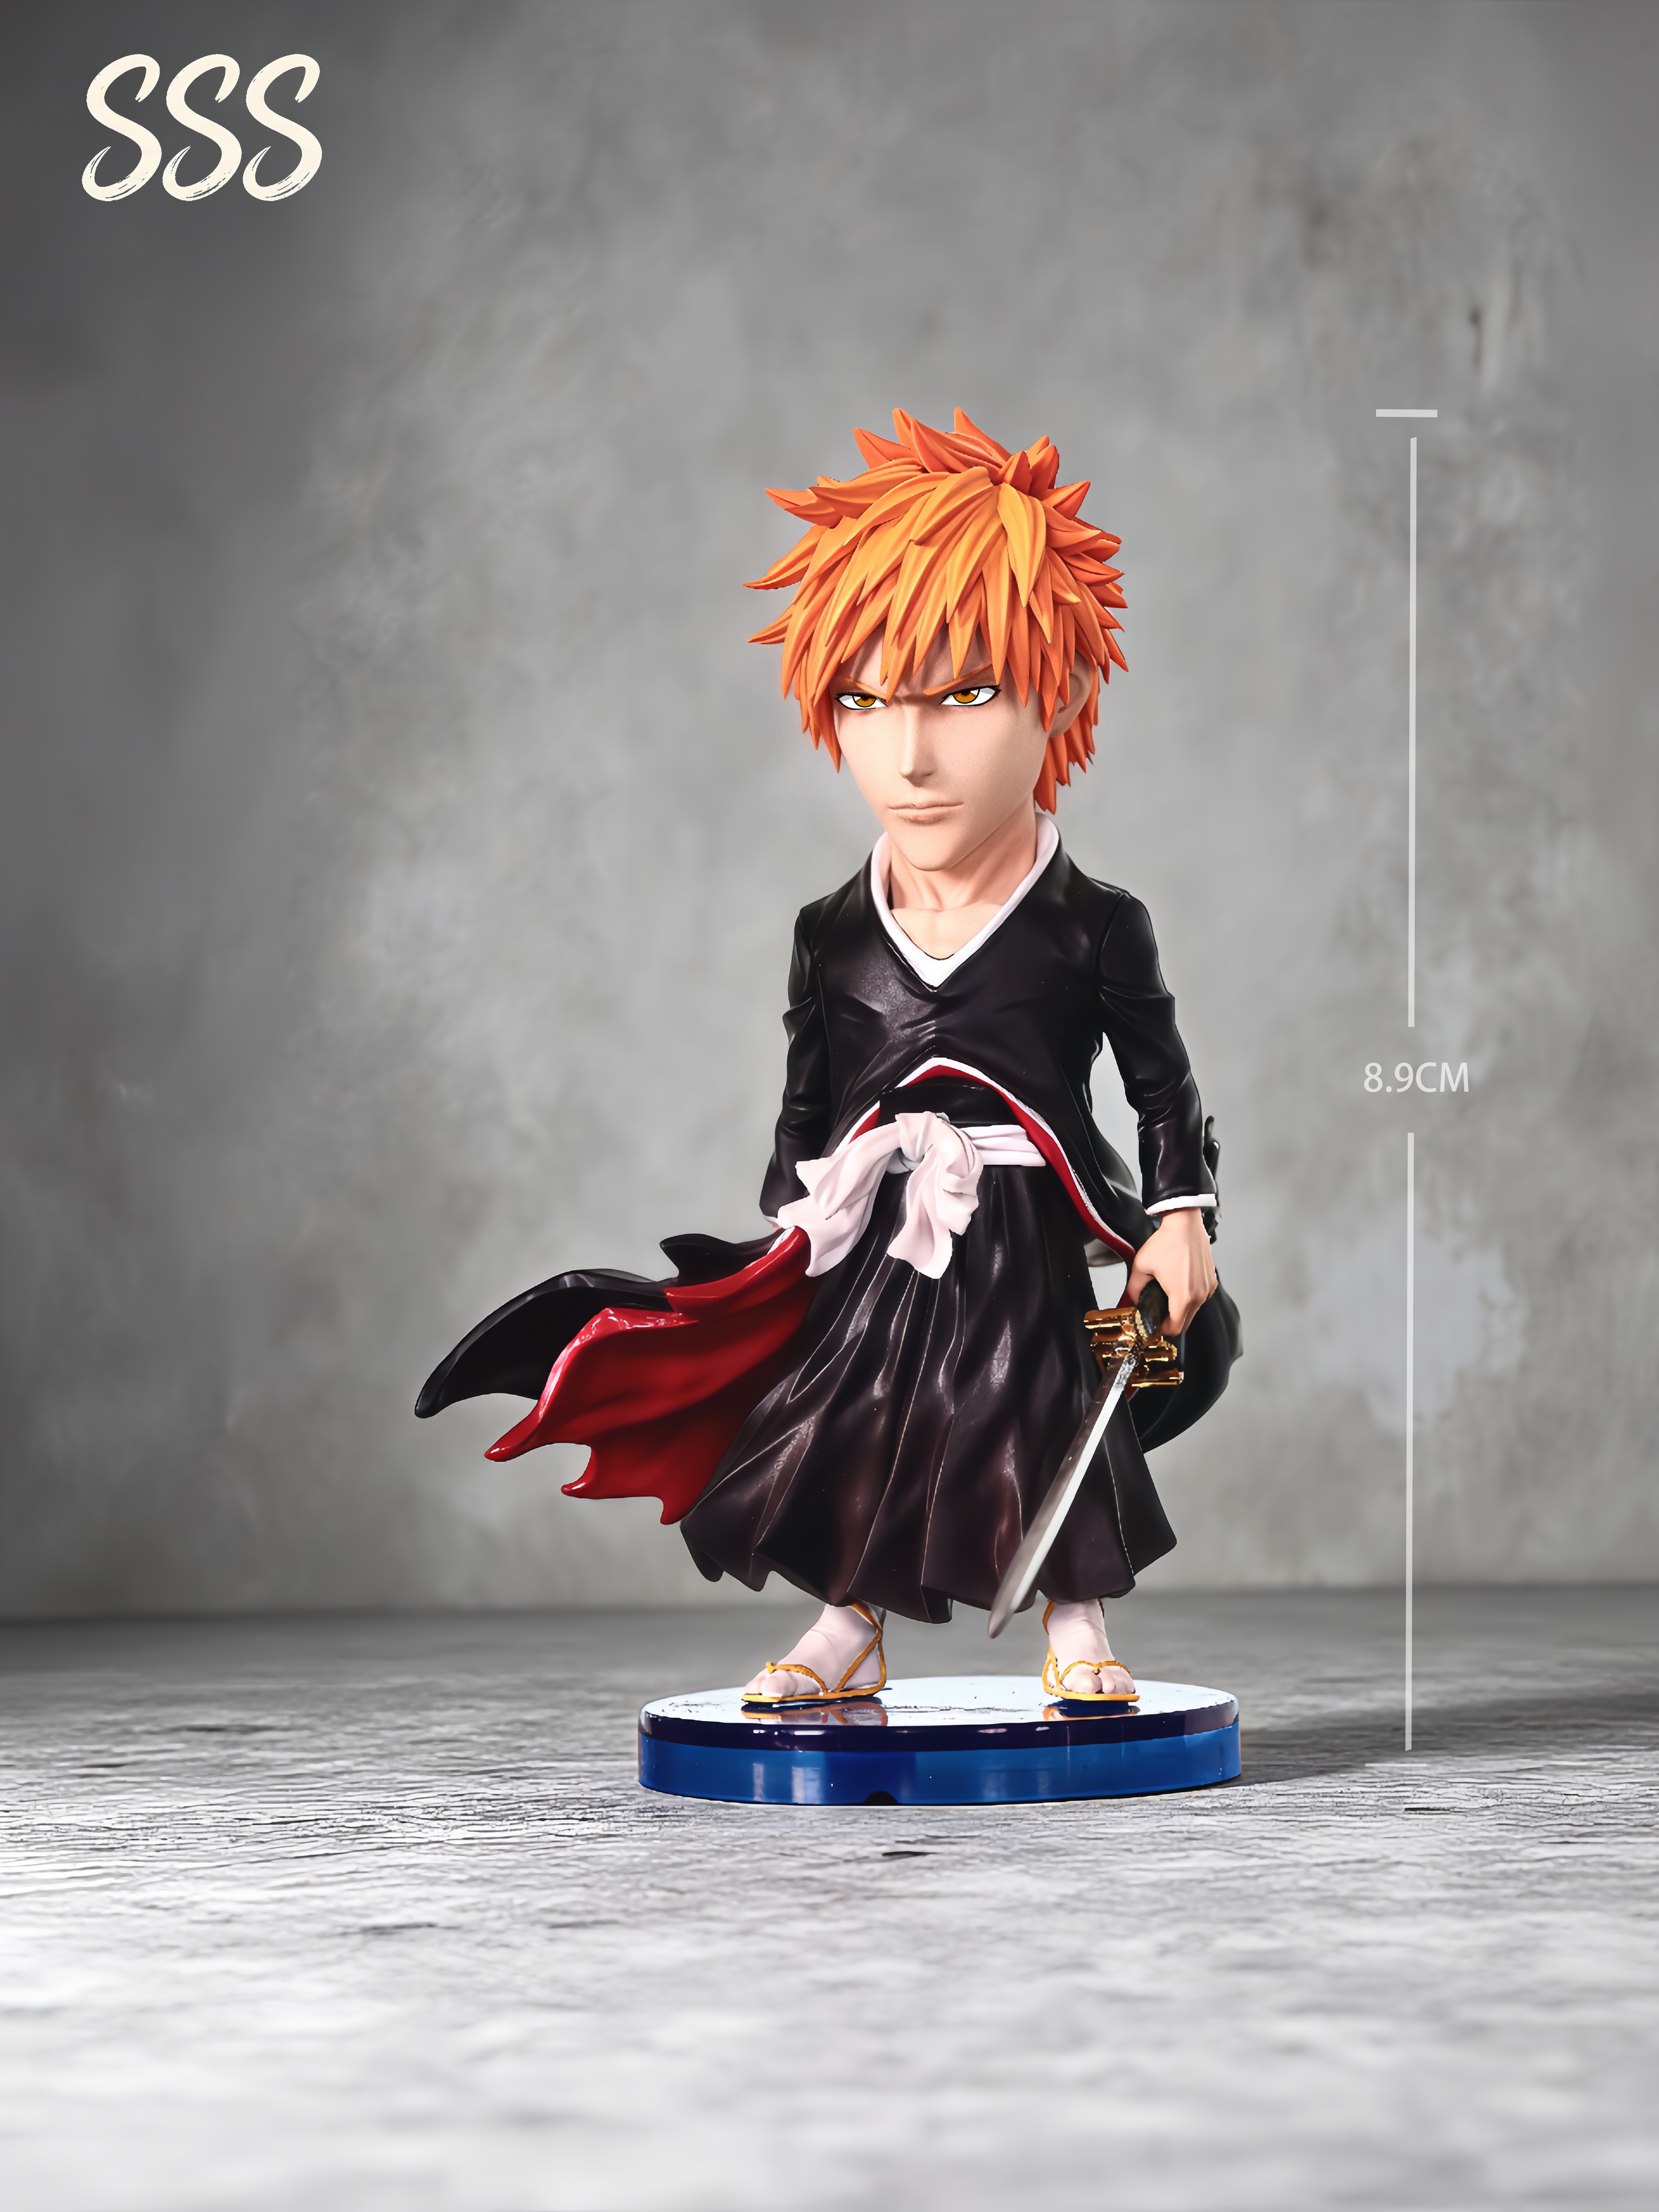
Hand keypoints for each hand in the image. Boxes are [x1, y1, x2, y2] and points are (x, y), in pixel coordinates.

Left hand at [1126, 1209, 1215, 1335]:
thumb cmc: (1167, 1242)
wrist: (1185, 1224)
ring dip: (1181, 1308)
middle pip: (1185, 1322)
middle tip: (1157, 1310)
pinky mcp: (1212, 1281)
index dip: (1161, 1329)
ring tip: (1167, 1294)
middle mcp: (1199, 1296)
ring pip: (1193, 1310)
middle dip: (1170, 1320)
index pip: (1174, 1328)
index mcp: (1182, 1297)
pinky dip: (1190, 1297)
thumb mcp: (1141, 1266)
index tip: (1153, 1323)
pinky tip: (1179, 1284)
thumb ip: (1133, 1289)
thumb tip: (1130, 1302)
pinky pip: (1200, 1298)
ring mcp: (1208, 1288)